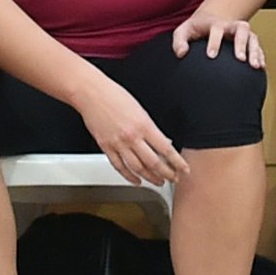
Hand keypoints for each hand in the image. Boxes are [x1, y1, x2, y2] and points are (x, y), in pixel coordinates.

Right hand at [74, 84, 189, 187]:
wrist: (91, 93)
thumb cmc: (114, 95)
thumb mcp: (140, 110)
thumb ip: (152, 128)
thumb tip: (163, 142)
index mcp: (144, 125)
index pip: (166, 149)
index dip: (177, 162)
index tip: (184, 169)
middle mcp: (132, 137)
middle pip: (153, 163)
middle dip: (167, 174)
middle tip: (174, 178)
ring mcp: (118, 144)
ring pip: (138, 168)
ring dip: (150, 178)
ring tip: (158, 181)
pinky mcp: (106, 147)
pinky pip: (119, 167)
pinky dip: (129, 176)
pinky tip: (136, 180)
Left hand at [174, 11, 264, 68]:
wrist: (209, 22)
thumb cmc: (195, 30)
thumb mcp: (183, 32)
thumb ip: (179, 41)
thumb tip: (181, 53)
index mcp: (215, 24)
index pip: (217, 29)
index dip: (215, 41)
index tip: (211, 55)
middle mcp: (231, 27)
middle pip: (241, 29)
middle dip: (241, 44)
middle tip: (241, 59)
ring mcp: (242, 34)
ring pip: (253, 38)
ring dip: (255, 51)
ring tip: (255, 66)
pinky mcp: (248, 42)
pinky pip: (258, 47)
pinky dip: (260, 56)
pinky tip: (261, 67)